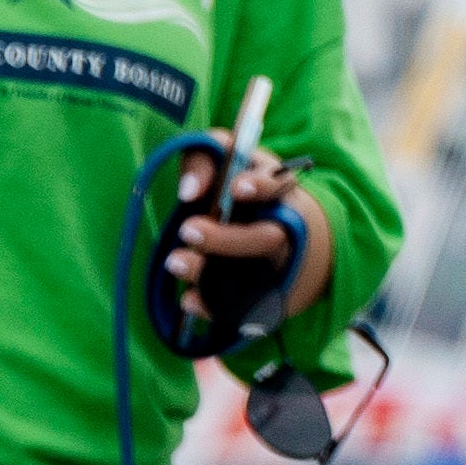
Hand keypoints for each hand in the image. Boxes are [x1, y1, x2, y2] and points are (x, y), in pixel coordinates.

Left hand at [167, 154, 311, 344]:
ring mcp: (277, 266)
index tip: (235, 189)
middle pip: (264, 239)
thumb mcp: (230, 161)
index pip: (278, 186)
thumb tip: (188, 190)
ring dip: (210, 273)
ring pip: (252, 276)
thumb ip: (204, 158)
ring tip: (174, 262)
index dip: (260, 187)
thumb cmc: (245, 189)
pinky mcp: (266, 295)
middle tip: (187, 230)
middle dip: (225, 239)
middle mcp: (284, 230)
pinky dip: (214, 305)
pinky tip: (188, 300)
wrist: (291, 234)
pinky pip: (242, 306)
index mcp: (279, 191)